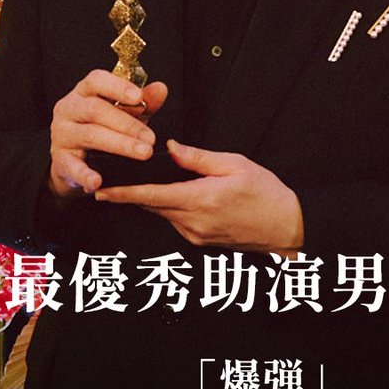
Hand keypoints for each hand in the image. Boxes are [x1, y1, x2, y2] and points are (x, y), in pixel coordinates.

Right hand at [49, 70, 167, 196]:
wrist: (74, 160)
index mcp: (84, 92)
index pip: (96, 80)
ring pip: (90, 135)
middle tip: (151, 138)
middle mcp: (68, 109)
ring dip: (120, 145)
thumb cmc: (103, 128)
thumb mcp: (125, 113)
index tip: (138, 97)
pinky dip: (85, 175)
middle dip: (127, 124)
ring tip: (144, 153)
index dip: (117, 87)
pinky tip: (98, 182)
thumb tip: (161, 89)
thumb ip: (143, 102)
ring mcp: (61, 134)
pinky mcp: (59, 159)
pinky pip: (72, 167)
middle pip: (95, 110)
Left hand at [93, 139, 303, 253]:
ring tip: (139, 182)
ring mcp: (195, 235)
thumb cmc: (266, 194)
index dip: (124, 193)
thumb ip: (198, 158)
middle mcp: (193, 222)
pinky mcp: (199, 240)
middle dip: (131, 193)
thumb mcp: (236, 165)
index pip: (152, 195)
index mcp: (201, 200)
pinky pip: (175, 220)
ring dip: (151, 199)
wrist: (286, 228)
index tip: (102, 189)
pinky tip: (170, 194)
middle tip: (109, 179)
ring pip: (162, 213)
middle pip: (152, 205)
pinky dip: (168, 206)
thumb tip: (170, 148)